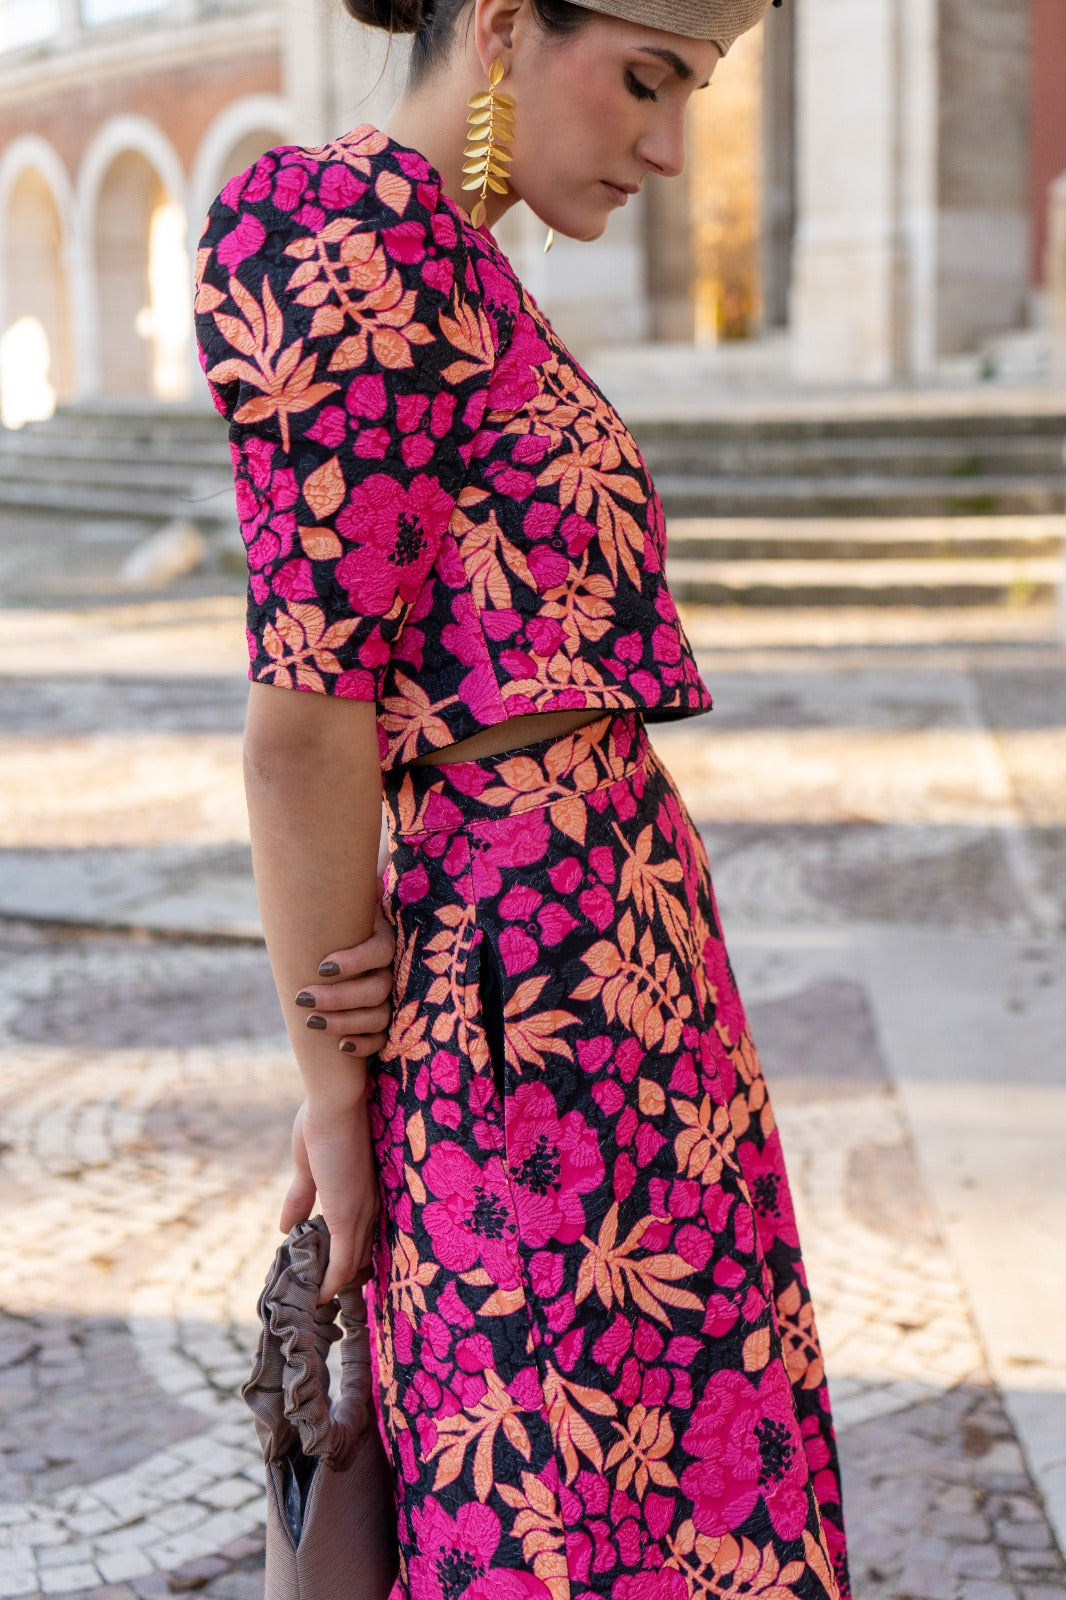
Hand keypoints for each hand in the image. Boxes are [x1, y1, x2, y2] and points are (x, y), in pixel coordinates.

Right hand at [280, 1096, 378, 1302]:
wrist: (336, 1101)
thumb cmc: (324, 1122)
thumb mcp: (307, 1167)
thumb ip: (301, 1197)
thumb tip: (286, 1227)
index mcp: (364, 1193)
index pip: (360, 1238)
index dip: (346, 1259)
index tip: (327, 1277)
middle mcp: (370, 1206)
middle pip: (360, 1256)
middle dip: (342, 1279)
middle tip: (319, 1299)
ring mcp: (360, 1213)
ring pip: (352, 1264)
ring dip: (333, 1285)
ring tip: (313, 1305)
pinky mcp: (346, 1218)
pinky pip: (342, 1263)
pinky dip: (331, 1284)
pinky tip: (318, 1300)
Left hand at [293, 889, 395, 1057]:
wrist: (342, 939)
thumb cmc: (338, 922)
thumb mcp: (342, 908)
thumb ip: (348, 895)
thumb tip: (355, 877)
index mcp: (385, 937)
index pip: (378, 952)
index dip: (353, 961)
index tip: (322, 967)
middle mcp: (393, 968)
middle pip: (377, 988)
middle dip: (338, 997)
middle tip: (302, 998)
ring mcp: (393, 996)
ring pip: (379, 1015)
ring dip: (344, 1022)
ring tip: (311, 1021)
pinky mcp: (386, 1020)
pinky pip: (383, 1038)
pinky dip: (364, 1044)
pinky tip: (341, 1046)